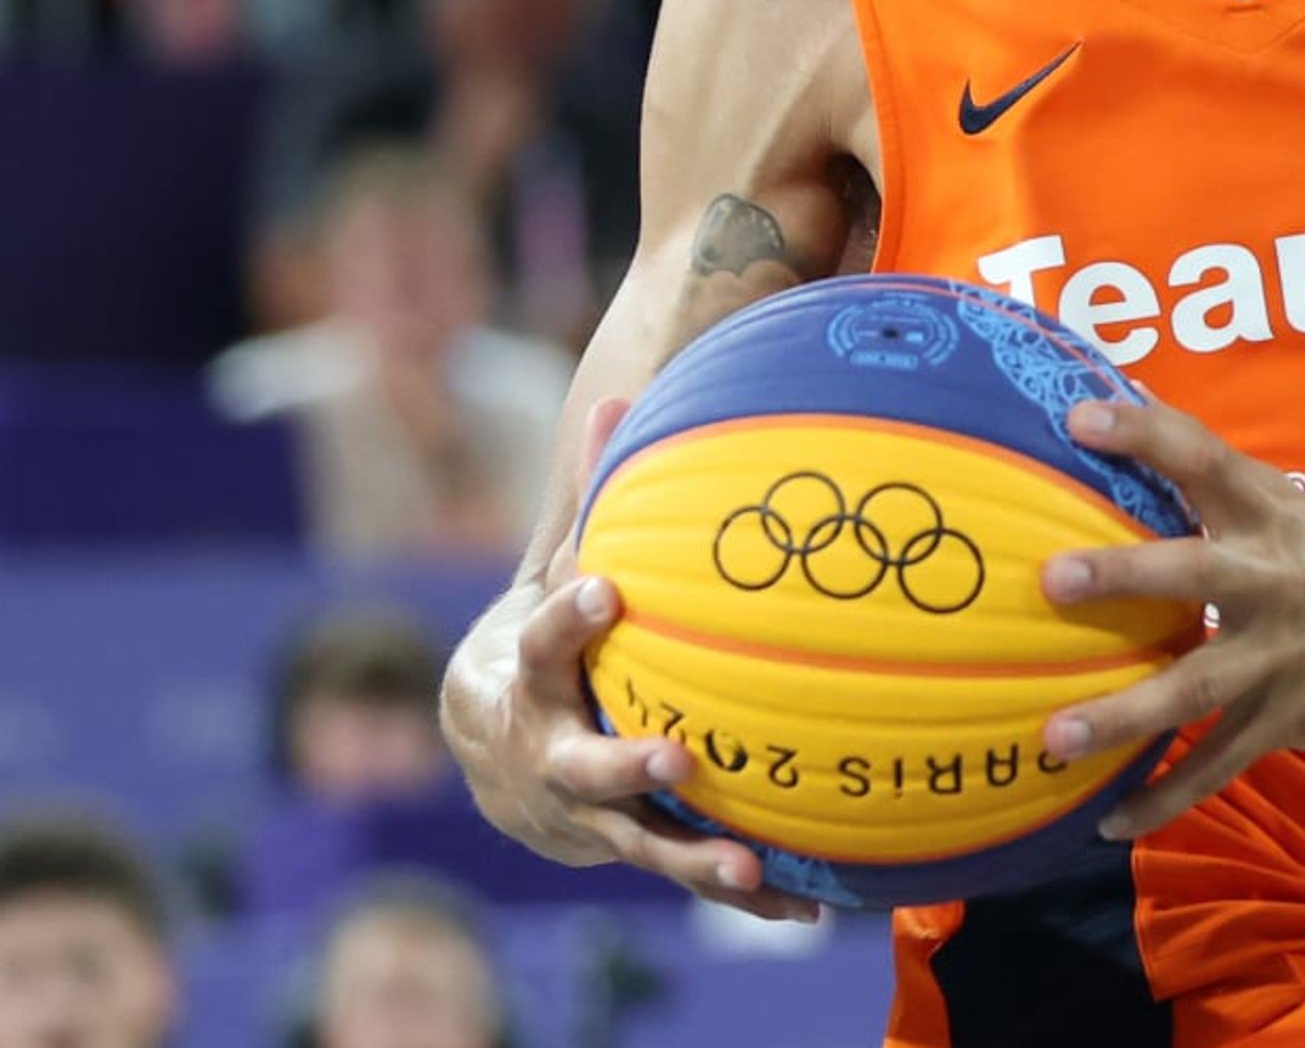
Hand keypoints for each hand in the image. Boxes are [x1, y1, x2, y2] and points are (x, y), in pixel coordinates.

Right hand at [449, 398, 818, 921]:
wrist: (494, 749)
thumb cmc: (548, 643)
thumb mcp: (555, 575)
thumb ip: (592, 502)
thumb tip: (620, 398)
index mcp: (529, 681)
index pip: (542, 643)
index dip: (568, 617)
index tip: (604, 589)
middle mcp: (550, 760)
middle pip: (581, 768)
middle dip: (624, 765)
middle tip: (673, 757)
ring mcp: (587, 818)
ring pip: (639, 844)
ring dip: (694, 858)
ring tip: (749, 867)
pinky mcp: (631, 850)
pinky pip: (690, 872)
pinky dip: (746, 895)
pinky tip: (809, 907)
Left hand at [1038, 395, 1304, 841]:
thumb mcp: (1293, 516)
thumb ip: (1220, 502)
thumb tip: (1125, 465)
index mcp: (1270, 514)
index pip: (1203, 457)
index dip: (1144, 432)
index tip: (1080, 418)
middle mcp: (1270, 577)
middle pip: (1192, 571)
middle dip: (1125, 575)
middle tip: (1052, 580)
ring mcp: (1278, 654)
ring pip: (1195, 686)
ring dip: (1125, 712)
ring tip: (1056, 736)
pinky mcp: (1287, 717)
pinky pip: (1217, 764)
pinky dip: (1166, 797)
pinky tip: (1112, 820)